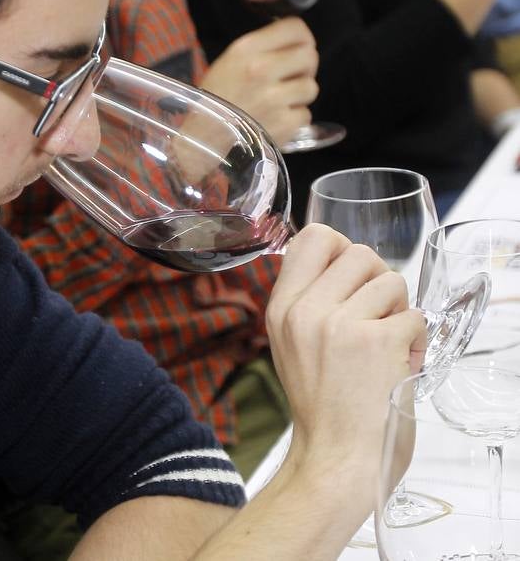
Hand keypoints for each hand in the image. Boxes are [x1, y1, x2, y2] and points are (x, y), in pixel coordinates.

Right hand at [198, 17, 318, 144]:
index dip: (302, 38)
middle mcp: (261, 69)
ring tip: (279, 101)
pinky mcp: (283, 124)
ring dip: (299, 95)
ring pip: (310, 87)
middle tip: (292, 76)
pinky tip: (275, 119)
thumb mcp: (229, 60)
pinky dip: (293, 119)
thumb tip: (298, 43)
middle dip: (305, 66)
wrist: (203, 137)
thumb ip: (262, 48)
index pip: (295, 28)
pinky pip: (305, 114)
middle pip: (310, 56)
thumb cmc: (217, 97)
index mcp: (246, 49)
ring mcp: (274, 98)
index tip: (298, 48)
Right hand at [267, 225, 425, 487]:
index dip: (341, 248)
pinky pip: (415, 316)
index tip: (352, 277)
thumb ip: (307, 302)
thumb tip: (344, 266)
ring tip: (390, 342)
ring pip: (391, 280)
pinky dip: (417, 339)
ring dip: (400, 310)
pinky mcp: (375, 342)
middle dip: (378, 279)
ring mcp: (339, 324)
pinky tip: (402, 363)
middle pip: (358, 252)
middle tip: (378, 313)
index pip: (312, 238)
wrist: (334, 458)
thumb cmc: (321, 407)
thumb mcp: (290, 344)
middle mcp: (304, 310)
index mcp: (280, 308)